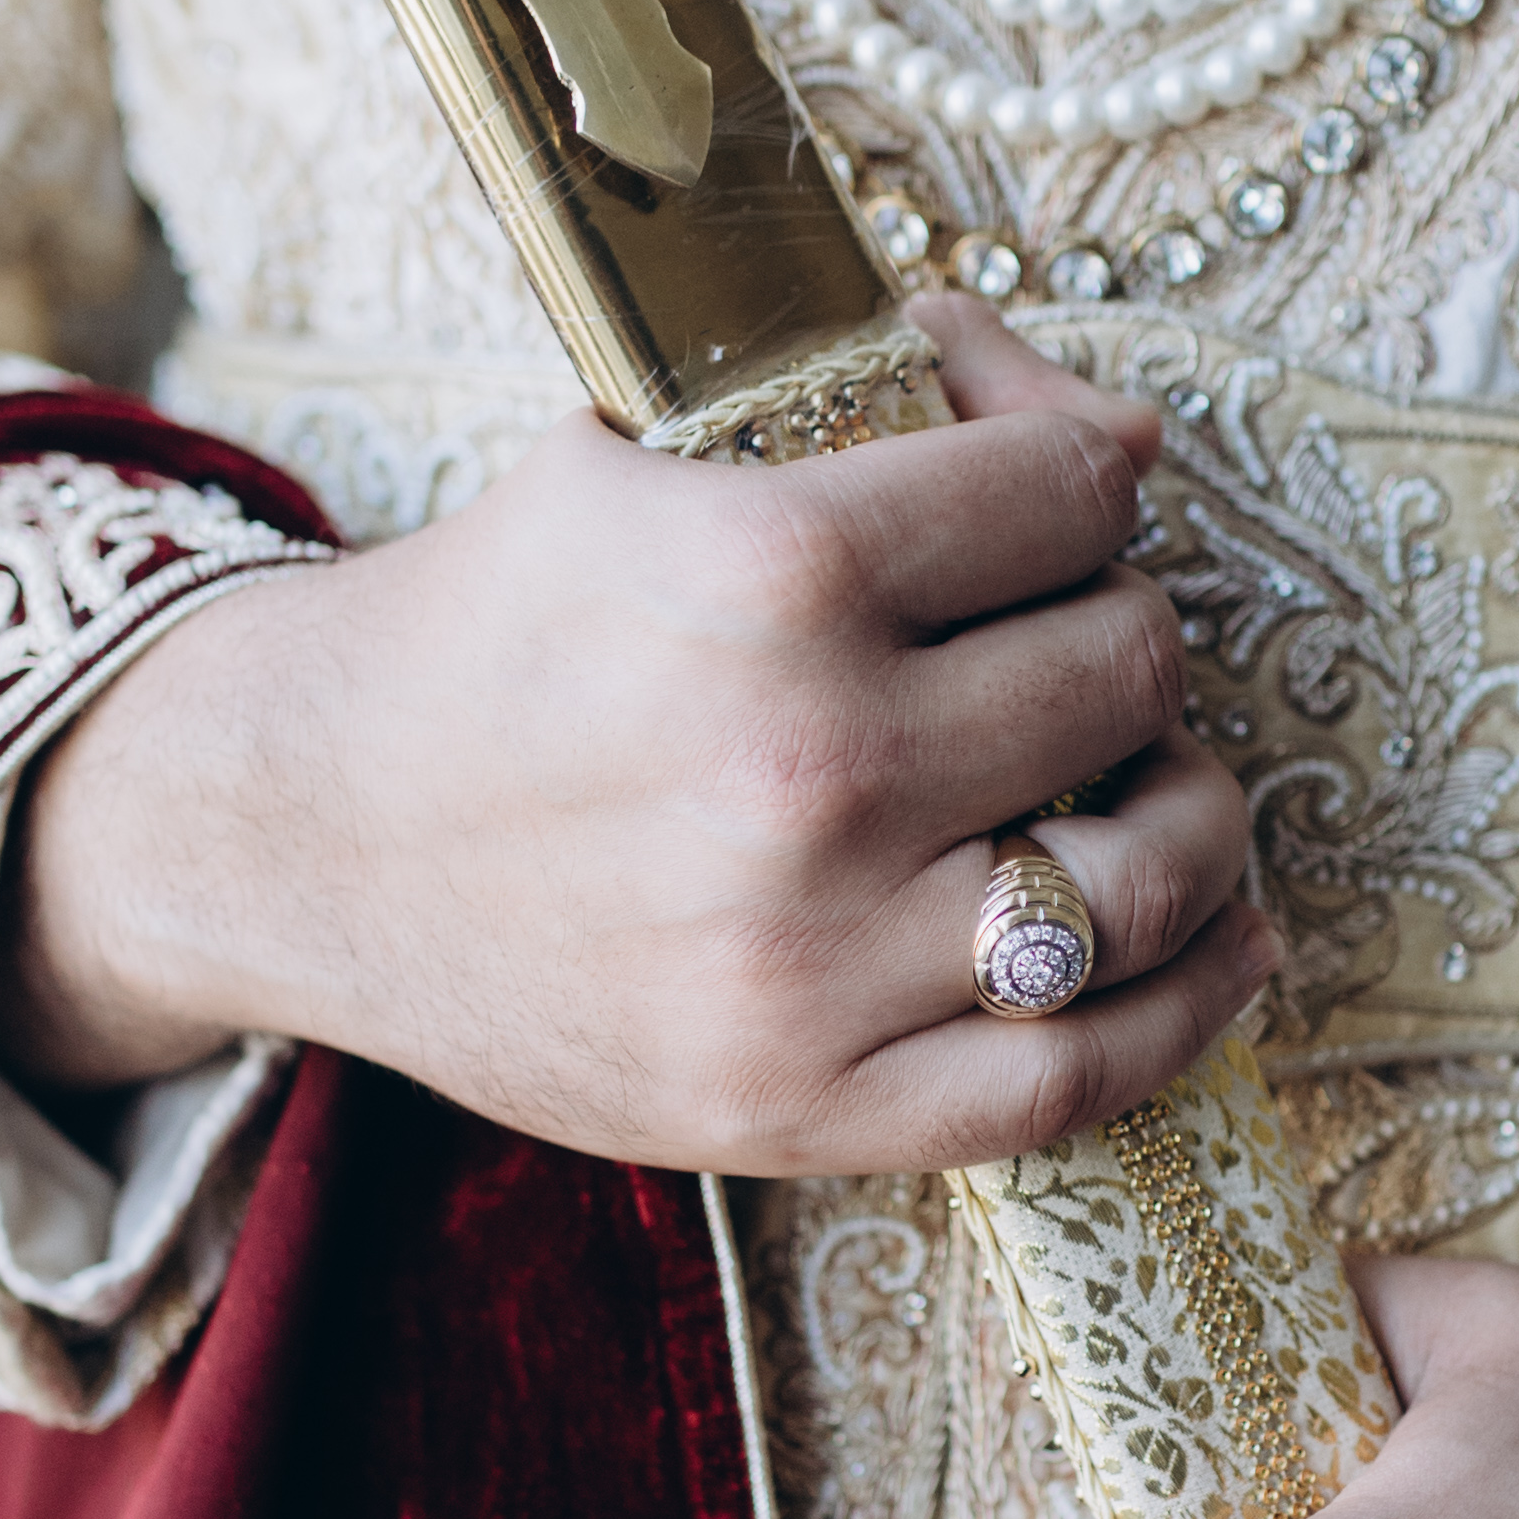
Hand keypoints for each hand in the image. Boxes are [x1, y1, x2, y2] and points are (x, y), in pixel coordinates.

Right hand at [0, 298, 1272, 1169]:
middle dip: (1119, 632)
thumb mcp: (633, 457)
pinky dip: (1187, 1004)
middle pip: (1126, 669)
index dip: (1088, 476)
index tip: (1070, 495)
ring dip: (1190, 810)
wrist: (301, 836)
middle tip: (1072, 638)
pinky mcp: (813, 1104)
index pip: (1068, 497)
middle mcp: (812, 765)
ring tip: (1154, 782)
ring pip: (1147, 871)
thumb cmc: (489, 636)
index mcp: (769, 572)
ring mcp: (820, 956)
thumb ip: (868, 414)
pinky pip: (1085, 1073)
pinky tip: (1217, 938)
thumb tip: (1097, 424)